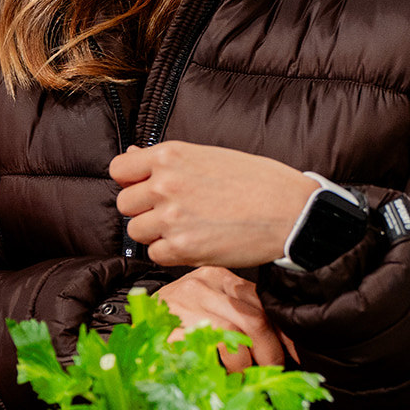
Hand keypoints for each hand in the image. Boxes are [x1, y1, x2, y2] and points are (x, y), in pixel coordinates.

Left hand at [109, 141, 316, 268]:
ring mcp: (171, 217)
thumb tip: (132, 157)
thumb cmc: (256, 181)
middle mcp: (164, 184)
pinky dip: (171, 253)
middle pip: (125, 204)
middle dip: (143, 210)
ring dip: (156, 234)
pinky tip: (195, 242)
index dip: (130, 181)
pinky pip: (156, 254)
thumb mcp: (208, 157)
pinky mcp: (182, 247)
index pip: (119, 169)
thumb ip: (167, 161)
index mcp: (170, 155)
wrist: (290, 210)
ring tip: (186, 227)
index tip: (144, 188)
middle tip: (173, 212)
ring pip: (136, 231)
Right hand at [155, 266, 291, 369]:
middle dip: (269, 350)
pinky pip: (209, 350)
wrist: (135, 320)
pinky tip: (225, 374)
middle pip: (254, 318)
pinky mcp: (173, 329)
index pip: (261, 302)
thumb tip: (278, 342)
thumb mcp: (209, 304)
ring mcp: (187, 306)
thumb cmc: (175, 316)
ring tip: (246, 375)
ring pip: (235, 334)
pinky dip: (223, 366)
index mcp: (217, 277)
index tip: (292, 352)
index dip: (282, 331)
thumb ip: (239, 314)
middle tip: (272, 370)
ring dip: (247, 362)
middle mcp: (204, 287)